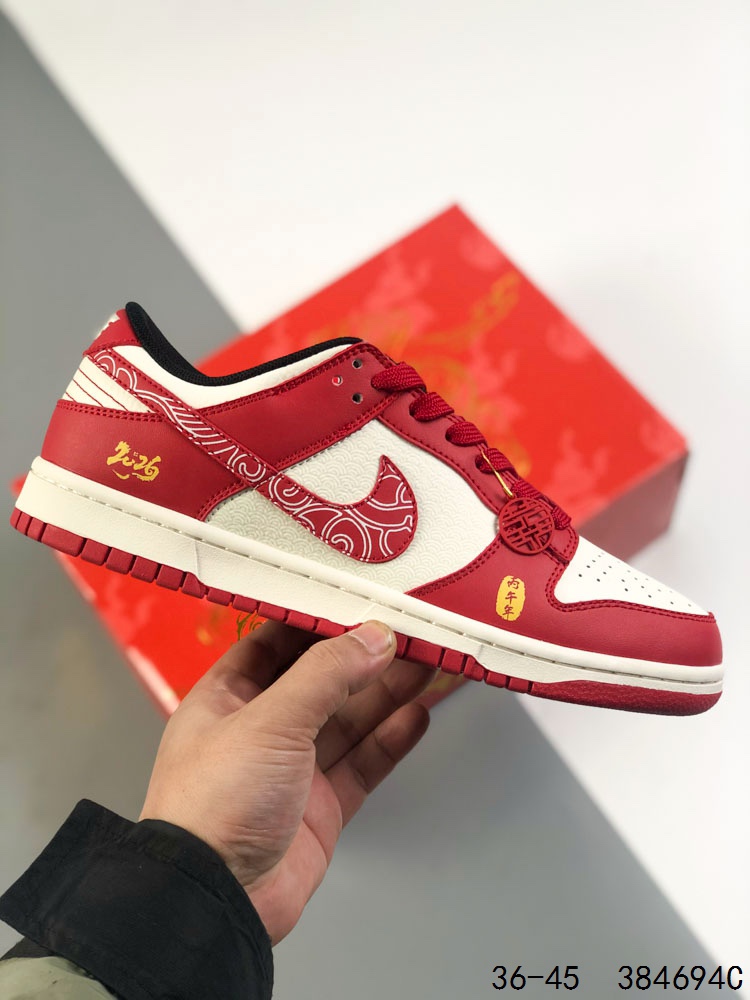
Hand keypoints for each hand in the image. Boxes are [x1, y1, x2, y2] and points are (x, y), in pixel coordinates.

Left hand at [139, 620, 432, 942]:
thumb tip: (371, 637)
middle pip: (322, 680)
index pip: (276, 643)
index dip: (318, 621)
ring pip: (349, 720)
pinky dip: (391, 739)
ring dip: (387, 692)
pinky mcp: (321, 807)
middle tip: (408, 633)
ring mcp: (293, 770)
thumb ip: (326, 675)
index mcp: (227, 698)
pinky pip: (363, 763)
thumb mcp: (269, 721)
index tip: (359, 602)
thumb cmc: (211, 808)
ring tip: (427, 664)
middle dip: (364, 657)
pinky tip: (416, 716)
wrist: (216, 901)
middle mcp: (259, 730)